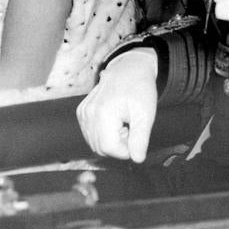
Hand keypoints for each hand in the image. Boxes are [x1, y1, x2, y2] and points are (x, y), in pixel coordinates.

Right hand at [76, 47, 157, 161]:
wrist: (128, 70)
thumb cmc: (139, 89)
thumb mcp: (145, 114)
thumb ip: (140, 139)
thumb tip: (137, 159)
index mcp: (103, 113)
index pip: (109, 149)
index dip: (125, 150)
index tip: (135, 137)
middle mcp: (88, 113)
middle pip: (101, 148)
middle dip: (118, 146)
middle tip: (130, 130)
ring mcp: (83, 112)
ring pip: (95, 144)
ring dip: (110, 140)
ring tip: (122, 124)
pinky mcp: (82, 112)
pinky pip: (91, 135)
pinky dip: (103, 134)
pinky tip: (114, 122)